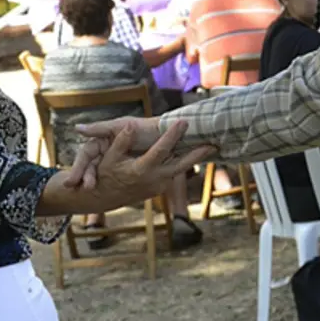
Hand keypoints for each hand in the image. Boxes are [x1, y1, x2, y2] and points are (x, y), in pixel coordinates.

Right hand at [60, 119, 209, 213]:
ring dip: (194, 158)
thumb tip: (132, 126)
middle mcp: (154, 179)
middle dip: (197, 154)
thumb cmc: (106, 174)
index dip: (172, 136)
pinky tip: (193, 151)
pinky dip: (183, 162)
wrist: (105, 198)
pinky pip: (174, 172)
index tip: (183, 122)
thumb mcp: (109, 157)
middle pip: (181, 165)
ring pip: (180, 169)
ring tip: (210, 145)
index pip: (161, 151)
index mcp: (141, 170)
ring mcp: (159, 185)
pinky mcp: (161, 187)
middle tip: (214, 143)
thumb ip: (121, 141)